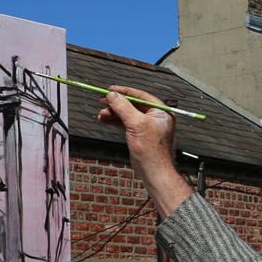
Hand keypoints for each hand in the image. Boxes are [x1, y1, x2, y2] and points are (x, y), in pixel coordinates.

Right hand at [96, 85, 191, 217]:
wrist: (153, 172)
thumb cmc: (151, 150)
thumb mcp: (136, 124)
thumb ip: (124, 107)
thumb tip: (112, 95)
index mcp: (160, 111)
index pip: (140, 96)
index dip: (124, 91)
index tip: (110, 89)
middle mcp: (155, 117)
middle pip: (132, 105)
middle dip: (117, 104)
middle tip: (102, 101)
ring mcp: (146, 127)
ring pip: (127, 115)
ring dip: (113, 113)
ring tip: (101, 114)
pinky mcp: (139, 135)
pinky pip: (125, 124)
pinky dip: (115, 122)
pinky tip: (104, 120)